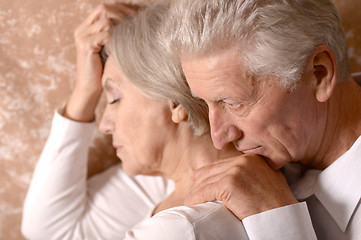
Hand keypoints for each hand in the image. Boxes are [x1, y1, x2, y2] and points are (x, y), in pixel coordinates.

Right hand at [65, 4, 135, 121]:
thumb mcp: (108, 48)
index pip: (103, 8)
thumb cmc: (102, 70)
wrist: (89, 88)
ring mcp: (82, 37)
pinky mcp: (86, 46)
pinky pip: (105, 34)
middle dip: (122, 13)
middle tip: (136, 21)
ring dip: (121, 28)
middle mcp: (82, 30)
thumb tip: (133, 23)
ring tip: (130, 37)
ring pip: (106, 21)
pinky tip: (123, 47)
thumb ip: (114, 35)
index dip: (120, 9)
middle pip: (103, 8)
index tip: (135, 15)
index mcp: (86, 28)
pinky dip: (117, 39)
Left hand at [185, 154, 297, 219]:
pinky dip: (196, 197)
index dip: (210, 172)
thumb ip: (253, 174)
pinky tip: (191, 202)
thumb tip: (237, 178)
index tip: (200, 178)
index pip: (224, 163)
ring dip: (196, 191)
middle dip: (200, 181)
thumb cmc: (277, 205)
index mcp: (252, 159)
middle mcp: (243, 161)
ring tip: (190, 198)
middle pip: (213, 170)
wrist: (281, 218)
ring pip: (207, 180)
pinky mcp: (228, 184)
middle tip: (192, 189)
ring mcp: (236, 171)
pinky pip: (205, 191)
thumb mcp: (268, 181)